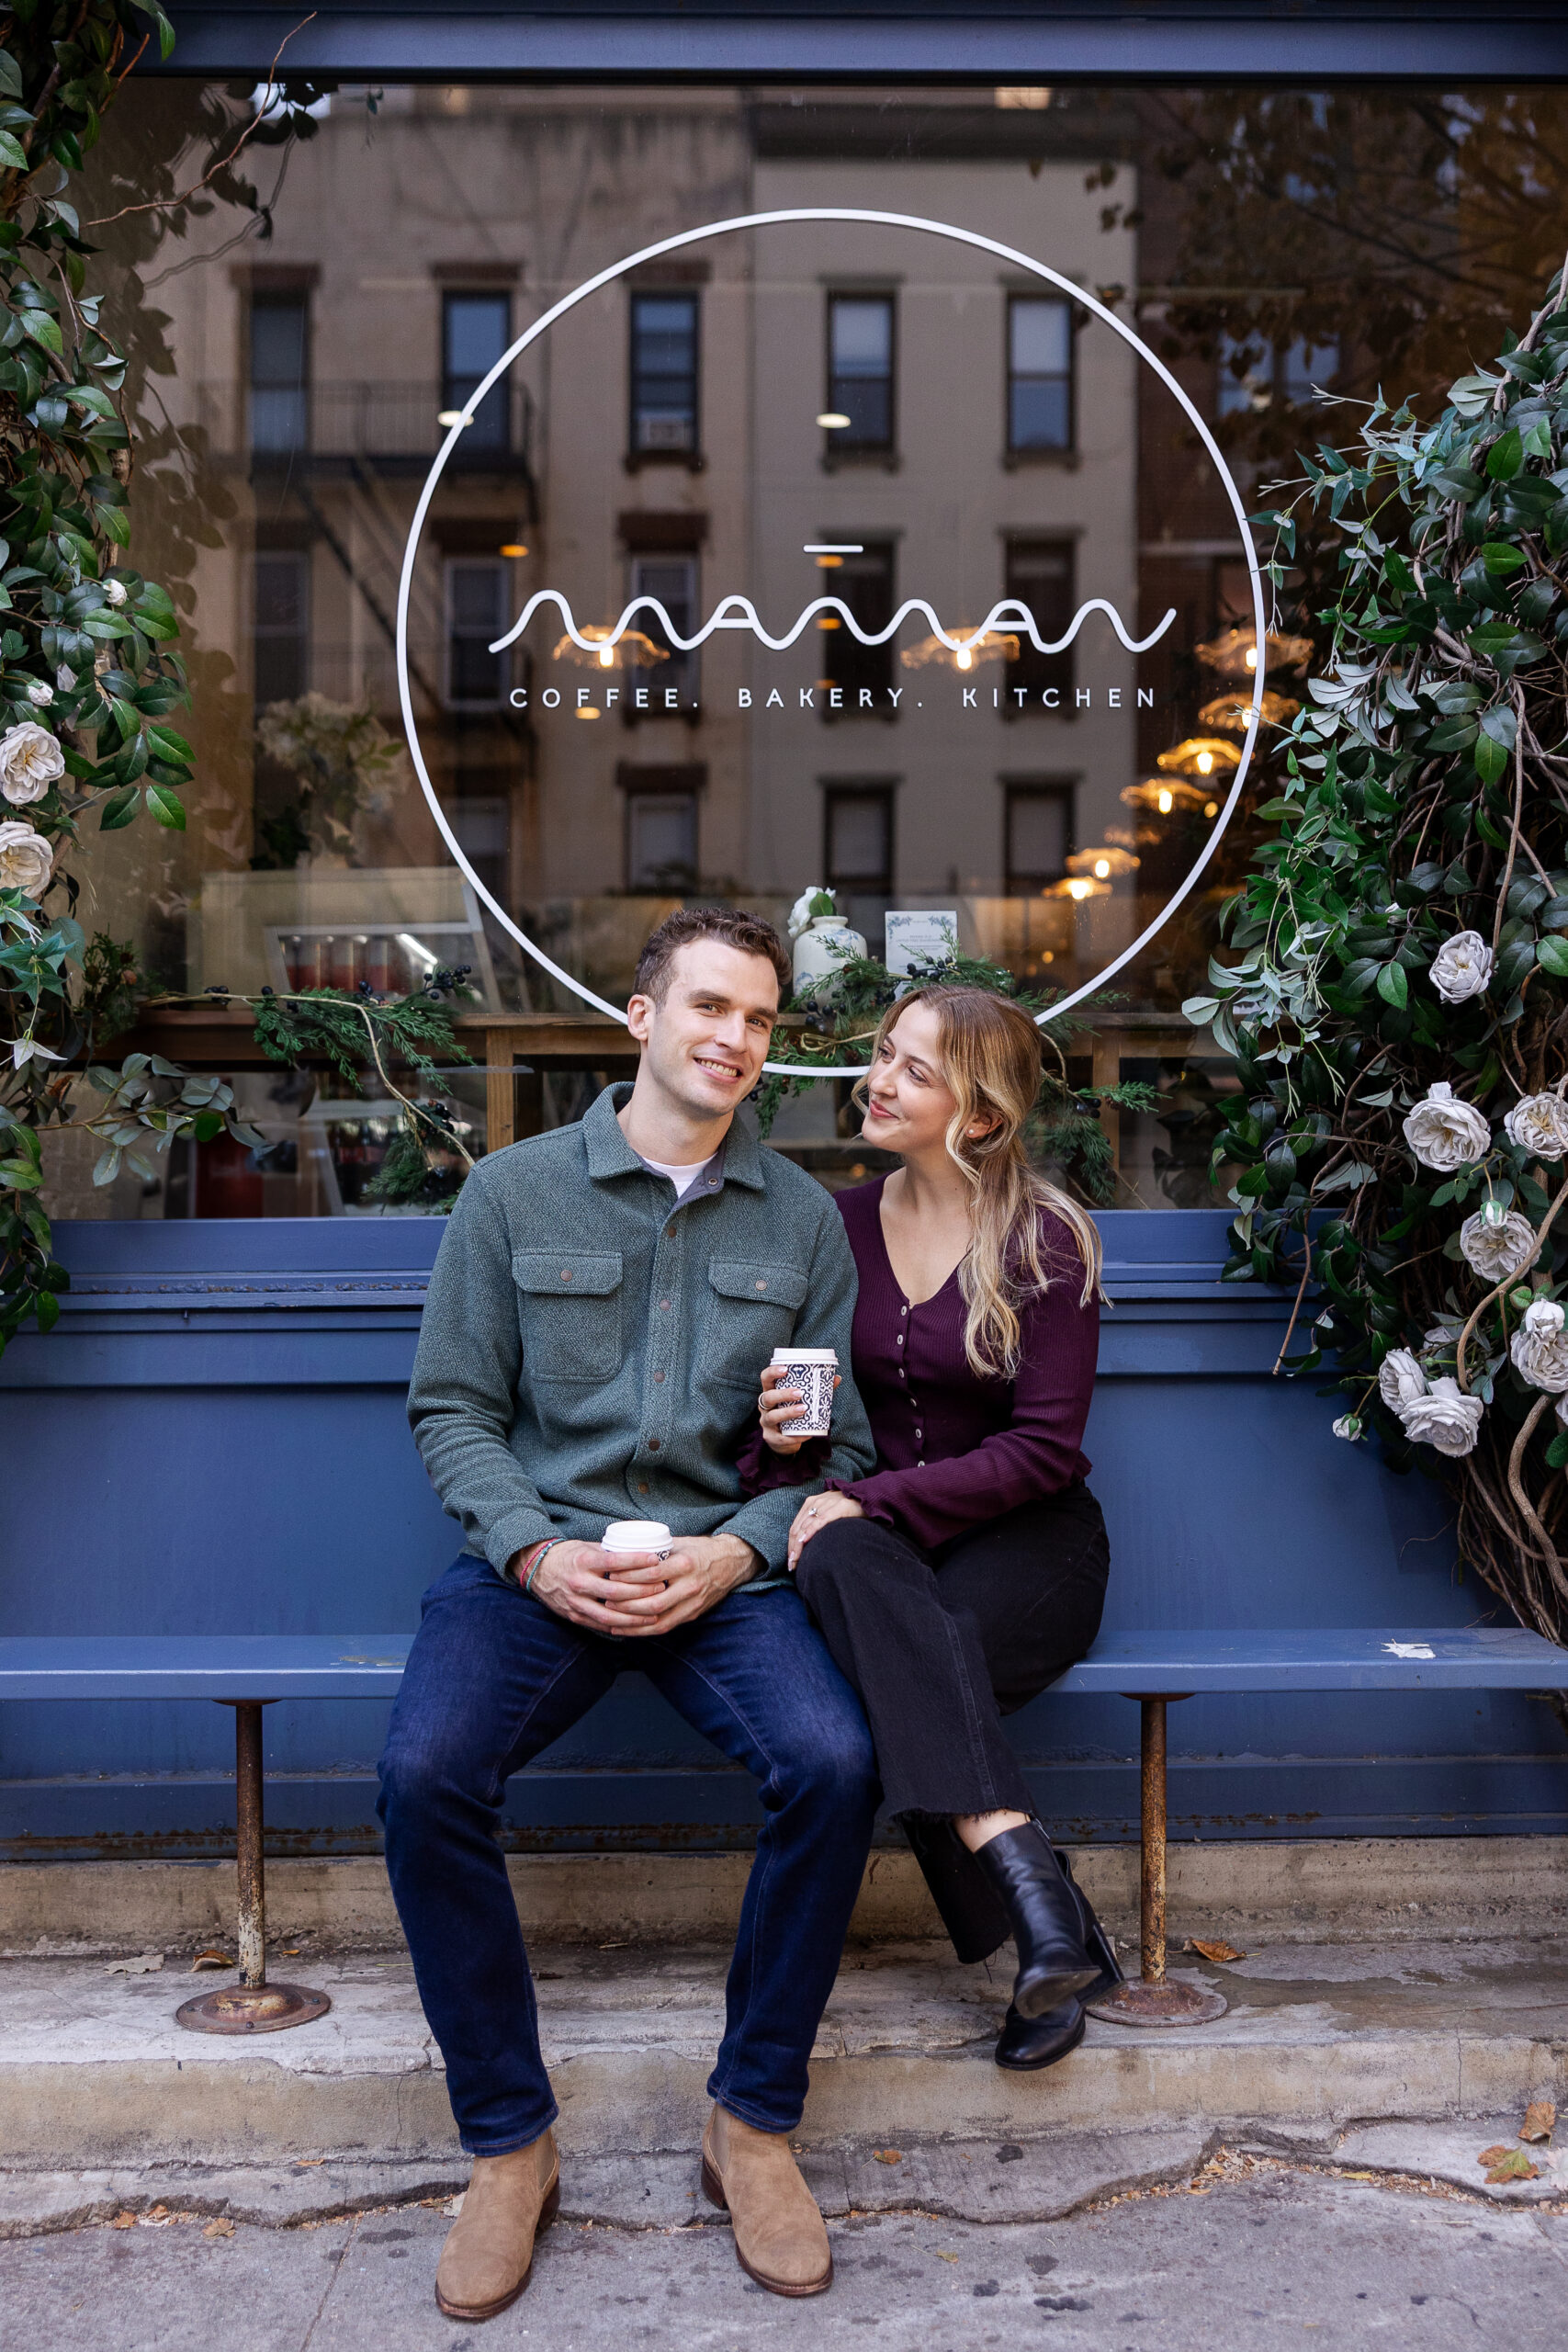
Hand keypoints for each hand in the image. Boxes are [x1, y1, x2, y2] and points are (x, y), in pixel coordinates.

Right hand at [525, 1539, 671, 1635]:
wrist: (538, 1570)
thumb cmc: (569, 1556)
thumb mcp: (587, 1547)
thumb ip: (610, 1553)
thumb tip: (640, 1551)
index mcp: (583, 1561)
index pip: (615, 1562)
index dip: (637, 1561)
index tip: (656, 1560)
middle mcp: (579, 1582)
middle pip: (616, 1592)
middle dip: (642, 1592)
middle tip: (661, 1588)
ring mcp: (576, 1602)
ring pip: (610, 1614)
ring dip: (634, 1617)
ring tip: (654, 1613)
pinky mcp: (574, 1616)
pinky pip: (600, 1625)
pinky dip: (619, 1627)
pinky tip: (636, 1626)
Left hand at [599, 1532, 759, 1636]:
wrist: (733, 1562)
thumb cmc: (702, 1550)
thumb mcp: (680, 1543)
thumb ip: (657, 1549)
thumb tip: (626, 1549)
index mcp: (685, 1564)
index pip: (652, 1574)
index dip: (629, 1577)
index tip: (611, 1576)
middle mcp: (690, 1585)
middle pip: (654, 1601)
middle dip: (627, 1604)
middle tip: (607, 1601)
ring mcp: (693, 1603)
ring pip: (659, 1619)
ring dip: (634, 1623)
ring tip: (612, 1620)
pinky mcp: (692, 1614)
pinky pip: (667, 1626)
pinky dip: (646, 1630)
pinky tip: (629, 1631)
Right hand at [757, 1362, 841, 1454]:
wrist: (785, 1440)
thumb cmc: (794, 1414)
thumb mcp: (801, 1400)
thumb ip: (817, 1389)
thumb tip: (836, 1378)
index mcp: (771, 1392)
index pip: (765, 1378)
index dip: (772, 1372)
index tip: (786, 1369)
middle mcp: (765, 1406)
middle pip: (767, 1397)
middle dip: (783, 1394)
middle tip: (800, 1393)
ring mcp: (766, 1422)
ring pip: (772, 1416)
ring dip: (788, 1412)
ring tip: (804, 1409)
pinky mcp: (771, 1438)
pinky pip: (780, 1437)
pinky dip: (794, 1436)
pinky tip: (806, 1434)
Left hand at [787, 1490, 863, 1573]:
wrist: (867, 1498)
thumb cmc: (847, 1510)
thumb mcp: (828, 1513)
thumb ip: (816, 1523)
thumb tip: (806, 1543)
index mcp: (810, 1503)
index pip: (794, 1527)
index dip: (790, 1545)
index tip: (790, 1560)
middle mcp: (814, 1502)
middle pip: (797, 1529)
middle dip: (793, 1549)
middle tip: (791, 1565)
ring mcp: (825, 1504)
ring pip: (804, 1527)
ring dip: (798, 1546)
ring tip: (796, 1561)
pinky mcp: (837, 1508)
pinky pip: (819, 1521)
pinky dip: (810, 1532)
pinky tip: (804, 1542)